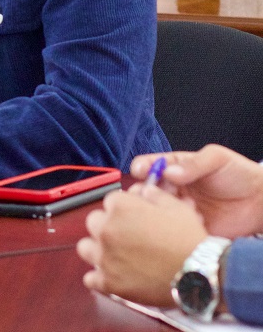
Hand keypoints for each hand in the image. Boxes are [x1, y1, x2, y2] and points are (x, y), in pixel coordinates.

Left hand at [77, 186, 207, 305]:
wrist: (198, 275)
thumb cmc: (188, 238)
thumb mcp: (174, 205)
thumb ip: (152, 193)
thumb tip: (142, 190)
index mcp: (120, 206)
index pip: (110, 200)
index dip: (123, 208)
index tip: (133, 217)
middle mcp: (107, 229)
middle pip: (94, 221)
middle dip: (108, 225)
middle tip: (126, 236)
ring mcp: (105, 257)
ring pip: (85, 248)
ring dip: (97, 249)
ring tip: (116, 255)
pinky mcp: (108, 283)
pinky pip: (90, 278)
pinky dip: (99, 277)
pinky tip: (114, 276)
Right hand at [131, 145, 262, 237]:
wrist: (260, 203)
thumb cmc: (238, 174)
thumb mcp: (216, 159)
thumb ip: (193, 163)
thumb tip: (168, 171)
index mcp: (176, 168)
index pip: (152, 165)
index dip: (142, 167)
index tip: (138, 170)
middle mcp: (174, 189)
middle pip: (149, 189)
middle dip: (145, 191)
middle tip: (150, 194)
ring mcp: (180, 210)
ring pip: (158, 210)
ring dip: (161, 209)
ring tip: (176, 207)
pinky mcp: (188, 229)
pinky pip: (173, 230)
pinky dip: (175, 227)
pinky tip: (188, 222)